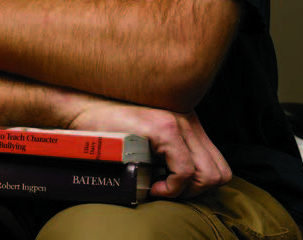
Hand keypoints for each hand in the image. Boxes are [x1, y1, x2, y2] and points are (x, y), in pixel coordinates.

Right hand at [66, 100, 230, 199]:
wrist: (82, 108)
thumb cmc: (109, 129)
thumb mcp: (147, 140)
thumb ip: (169, 153)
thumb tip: (184, 187)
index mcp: (188, 121)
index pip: (218, 165)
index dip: (199, 187)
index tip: (173, 190)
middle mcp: (188, 119)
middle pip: (220, 173)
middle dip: (196, 193)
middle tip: (167, 192)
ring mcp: (179, 121)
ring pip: (209, 176)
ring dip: (185, 192)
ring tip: (159, 188)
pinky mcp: (165, 127)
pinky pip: (186, 172)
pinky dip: (172, 189)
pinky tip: (152, 187)